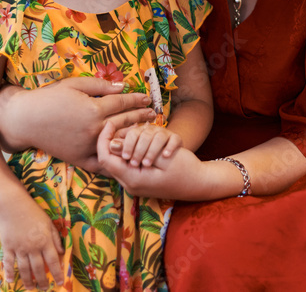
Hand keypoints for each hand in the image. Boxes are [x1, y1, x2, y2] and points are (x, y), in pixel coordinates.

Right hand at [0, 79, 156, 171]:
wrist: (25, 120)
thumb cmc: (49, 98)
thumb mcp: (75, 85)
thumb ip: (100, 86)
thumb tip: (122, 87)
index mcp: (93, 110)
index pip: (122, 103)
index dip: (136, 99)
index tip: (147, 98)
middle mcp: (94, 130)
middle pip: (124, 122)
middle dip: (141, 116)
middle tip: (153, 113)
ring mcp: (88, 147)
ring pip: (118, 142)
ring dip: (134, 136)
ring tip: (146, 132)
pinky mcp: (80, 160)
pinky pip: (103, 163)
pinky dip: (117, 159)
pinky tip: (128, 156)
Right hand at [0, 201, 64, 290]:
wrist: (14, 206)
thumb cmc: (34, 213)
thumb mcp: (49, 224)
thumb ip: (56, 238)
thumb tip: (62, 253)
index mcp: (45, 241)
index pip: (53, 261)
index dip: (57, 273)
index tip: (60, 283)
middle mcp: (33, 247)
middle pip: (39, 268)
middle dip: (43, 281)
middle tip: (45, 289)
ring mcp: (19, 248)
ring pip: (24, 269)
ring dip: (28, 280)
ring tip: (31, 288)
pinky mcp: (8, 247)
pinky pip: (9, 263)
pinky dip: (9, 272)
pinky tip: (11, 280)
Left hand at [97, 122, 217, 200]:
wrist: (201, 184)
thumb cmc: (185, 170)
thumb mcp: (163, 158)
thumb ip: (137, 150)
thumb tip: (112, 144)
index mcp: (132, 180)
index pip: (105, 158)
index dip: (104, 138)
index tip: (110, 121)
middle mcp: (131, 182)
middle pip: (112, 156)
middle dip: (123, 140)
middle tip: (140, 133)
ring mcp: (137, 182)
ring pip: (123, 157)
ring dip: (135, 146)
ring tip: (154, 146)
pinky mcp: (144, 179)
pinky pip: (133, 162)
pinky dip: (142, 152)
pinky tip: (158, 152)